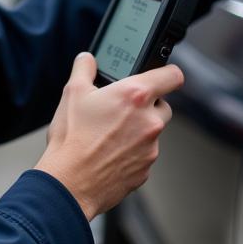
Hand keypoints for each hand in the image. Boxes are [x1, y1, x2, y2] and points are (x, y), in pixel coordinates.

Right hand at [35, 53, 184, 220]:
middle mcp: (149, 121)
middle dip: (147, 106)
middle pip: (163, 106)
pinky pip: (144, 155)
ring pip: (153, 132)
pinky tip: (109, 154)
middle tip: (122, 109)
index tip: (160, 76)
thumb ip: (84, 68)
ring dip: (138, 131)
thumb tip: (87, 60)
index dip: (167, 73)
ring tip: (109, 135)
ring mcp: (150, 148)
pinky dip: (132, 153)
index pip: (173, 76)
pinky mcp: (145, 170)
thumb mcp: (72, 93)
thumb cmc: (72, 140)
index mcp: (136, 96)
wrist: (69, 183)